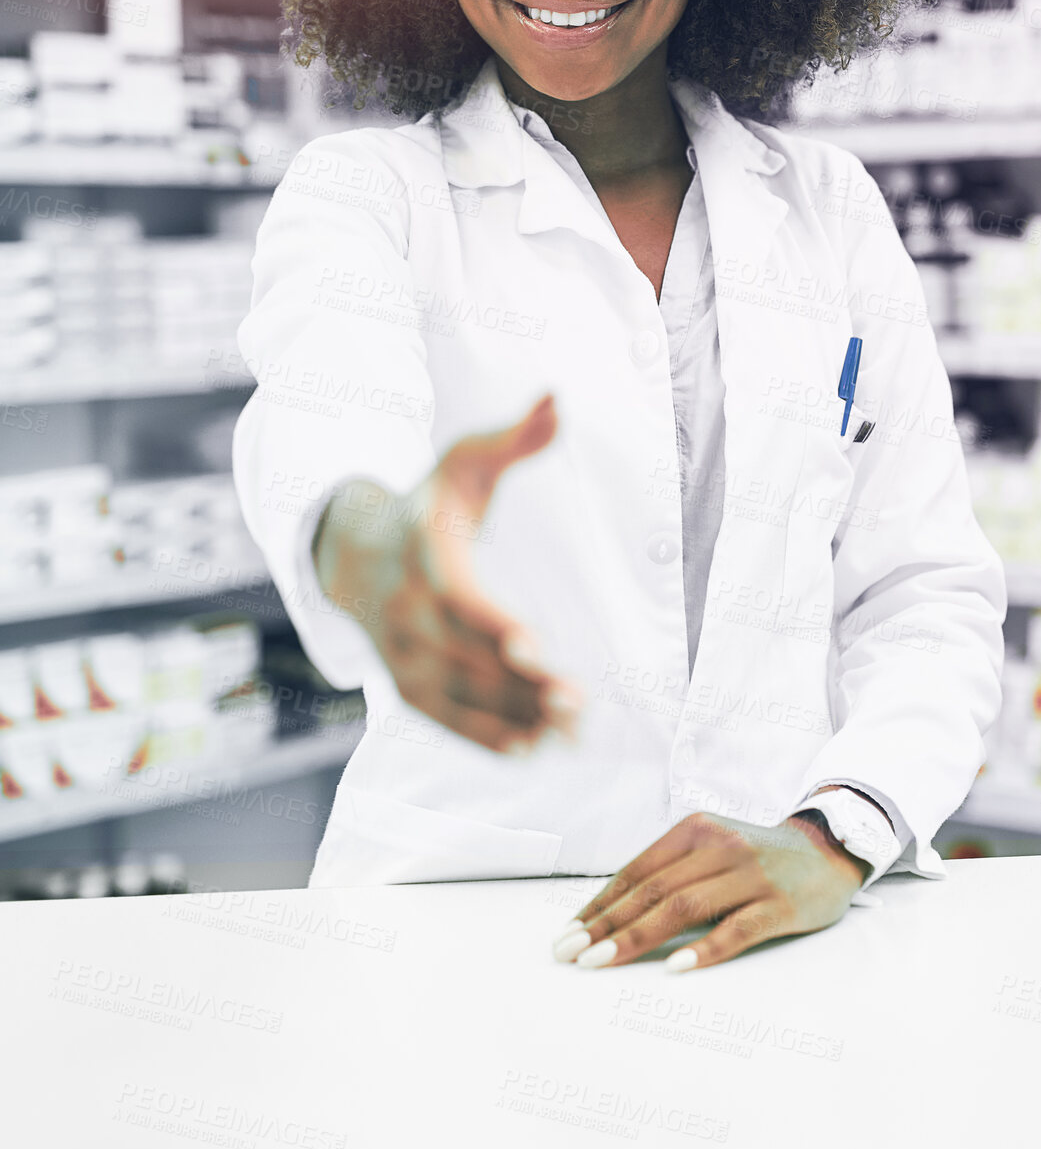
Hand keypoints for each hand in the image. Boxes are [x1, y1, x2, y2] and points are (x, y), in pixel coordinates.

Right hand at [312, 393, 581, 753]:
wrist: (354, 549)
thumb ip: (516, 438)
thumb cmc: (429, 503)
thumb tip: (559, 397)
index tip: (537, 648)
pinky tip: (532, 750)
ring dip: (511, 719)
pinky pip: (442, 719)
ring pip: (454, 696)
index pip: (458, 597)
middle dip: (519, 685)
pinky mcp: (404, 683)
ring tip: (569, 731)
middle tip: (578, 702)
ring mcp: (399, 651)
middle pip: (462, 656)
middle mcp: (403, 608)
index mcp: (422, 552)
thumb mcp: (464, 462)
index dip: (494, 625)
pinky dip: (484, 738)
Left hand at [552, 810, 868, 972]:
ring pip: (685, 908)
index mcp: (695, 830)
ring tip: (602, 961)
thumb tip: (610, 913)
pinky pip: (737, 929)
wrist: (826, 851)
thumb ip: (671, 871)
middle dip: (607, 924)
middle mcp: (720, 846)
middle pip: (654, 890)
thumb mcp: (710, 849)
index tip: (568, 934)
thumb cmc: (754, 857)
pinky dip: (704, 950)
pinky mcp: (779, 904)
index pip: (637, 872)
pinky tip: (676, 969)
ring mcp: (751, 874)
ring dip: (638, 938)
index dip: (600, 904)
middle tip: (571, 954)